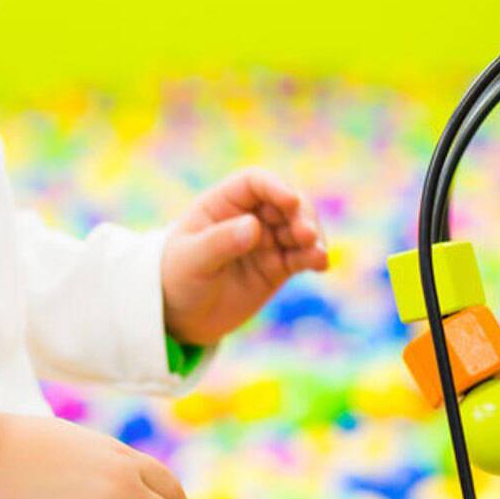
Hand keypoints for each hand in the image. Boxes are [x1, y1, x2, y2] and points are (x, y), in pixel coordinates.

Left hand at [160, 166, 329, 347]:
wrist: (182, 316)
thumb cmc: (178, 277)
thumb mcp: (191, 260)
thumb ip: (219, 242)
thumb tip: (253, 226)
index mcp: (223, 203)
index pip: (255, 182)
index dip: (275, 187)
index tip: (290, 202)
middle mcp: (249, 216)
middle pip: (284, 203)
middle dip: (301, 214)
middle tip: (306, 234)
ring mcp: (266, 240)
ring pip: (298, 228)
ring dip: (312, 236)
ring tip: (317, 253)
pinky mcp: (278, 266)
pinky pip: (301, 256)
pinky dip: (314, 257)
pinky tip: (321, 264)